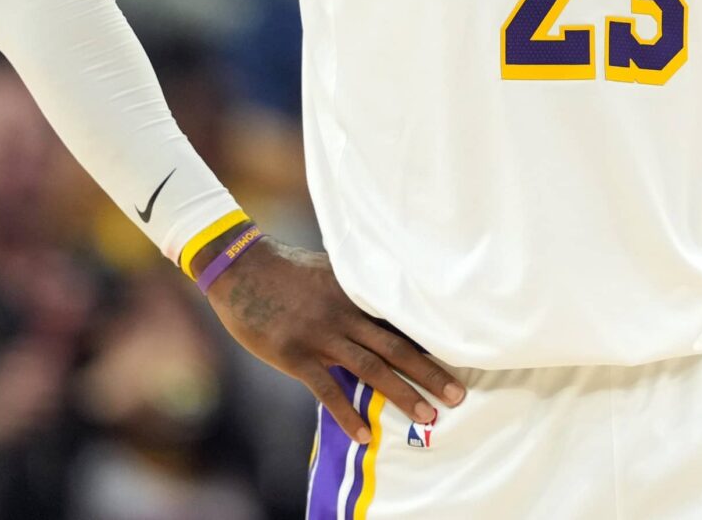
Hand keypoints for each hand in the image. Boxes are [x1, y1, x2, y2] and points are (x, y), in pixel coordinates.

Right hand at [207, 236, 464, 443]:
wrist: (240, 267)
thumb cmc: (285, 268)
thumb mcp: (330, 270)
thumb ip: (356, 287)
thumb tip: (384, 295)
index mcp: (358, 292)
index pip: (403, 319)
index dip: (432, 340)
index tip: (461, 355)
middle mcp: (346, 314)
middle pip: (397, 347)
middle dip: (430, 373)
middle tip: (457, 395)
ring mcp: (321, 336)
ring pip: (371, 369)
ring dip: (402, 394)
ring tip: (428, 415)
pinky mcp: (295, 354)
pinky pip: (327, 390)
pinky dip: (347, 414)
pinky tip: (365, 435)